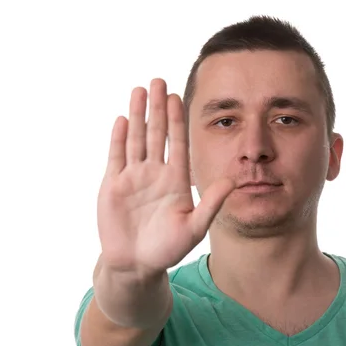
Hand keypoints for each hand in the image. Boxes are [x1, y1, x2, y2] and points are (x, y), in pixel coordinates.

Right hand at [96, 78, 234, 277]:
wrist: (136, 264)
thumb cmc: (167, 248)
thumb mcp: (194, 227)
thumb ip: (211, 204)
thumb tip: (232, 182)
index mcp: (176, 180)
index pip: (177, 143)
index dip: (178, 120)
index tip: (179, 97)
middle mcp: (155, 173)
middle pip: (157, 134)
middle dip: (158, 108)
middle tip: (159, 81)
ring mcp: (133, 177)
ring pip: (136, 139)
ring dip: (137, 115)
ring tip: (140, 90)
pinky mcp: (112, 186)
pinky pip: (117, 157)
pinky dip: (119, 139)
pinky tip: (122, 120)